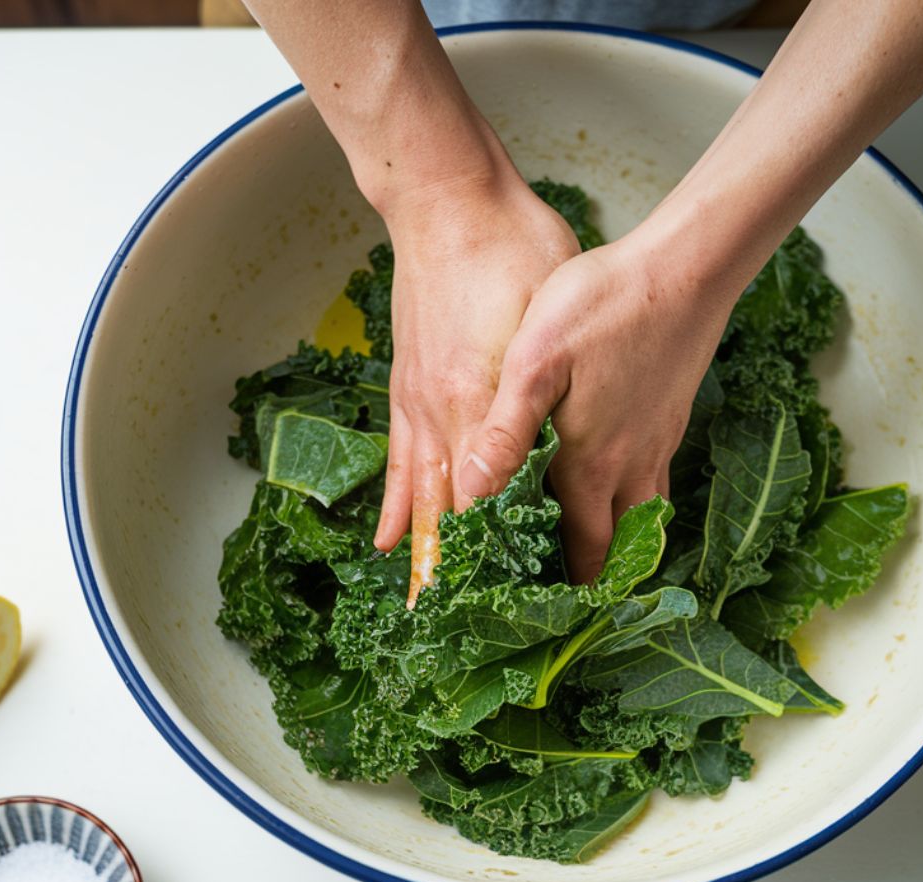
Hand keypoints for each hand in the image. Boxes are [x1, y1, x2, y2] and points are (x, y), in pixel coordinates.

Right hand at [372, 174, 579, 599]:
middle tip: (441, 640)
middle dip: (443, 582)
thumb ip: (515, 414)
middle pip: (439, 522)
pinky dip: (394, 511)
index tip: (483, 621)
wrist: (450, 201)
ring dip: (417, 559)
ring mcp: (419, 408)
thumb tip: (492, 487)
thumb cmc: (511, 257)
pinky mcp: (410, 391)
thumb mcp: (536, 330)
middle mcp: (438, 422)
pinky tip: (387, 540)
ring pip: (416, 503)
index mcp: (473, 413)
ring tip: (414, 609)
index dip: (480, 570)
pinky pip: (399, 466)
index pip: (475, 514)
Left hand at [458, 223, 735, 582]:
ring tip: (599, 565)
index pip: (579, 547)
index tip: (547, 618)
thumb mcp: (537, 361)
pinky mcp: (670, 421)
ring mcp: (656, 445)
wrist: (684, 268)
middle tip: (569, 605)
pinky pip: (655, 482)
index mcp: (589, 464)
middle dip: (594, 579)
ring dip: (622, 545)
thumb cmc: (602, 306)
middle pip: (616, 545)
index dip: (564, 588)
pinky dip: (637, 505)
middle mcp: (628, 466)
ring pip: (642, 518)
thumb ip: (506, 431)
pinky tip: (618, 490)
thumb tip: (472, 493)